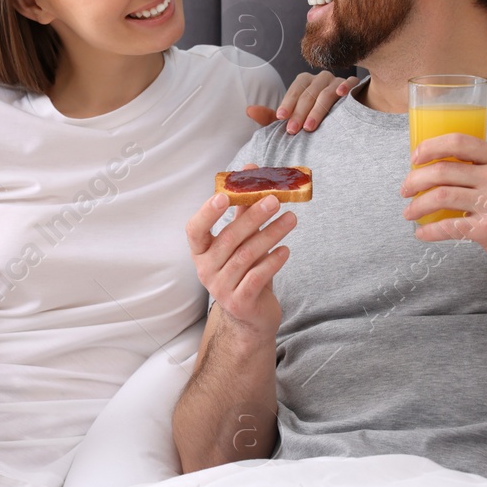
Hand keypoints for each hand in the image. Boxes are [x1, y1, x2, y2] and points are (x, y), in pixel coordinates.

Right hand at [185, 174, 295, 342]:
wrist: (251, 316)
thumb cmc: (245, 270)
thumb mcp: (241, 240)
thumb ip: (242, 208)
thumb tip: (250, 169)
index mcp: (201, 252)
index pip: (194, 230)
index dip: (207, 212)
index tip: (224, 194)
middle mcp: (206, 270)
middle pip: (229, 239)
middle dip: (254, 216)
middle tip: (276, 199)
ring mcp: (221, 288)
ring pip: (247, 255)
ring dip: (271, 234)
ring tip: (291, 219)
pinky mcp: (240, 302)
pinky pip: (257, 277)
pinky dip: (273, 261)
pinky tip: (286, 250)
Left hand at [246, 71, 359, 133]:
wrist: (343, 120)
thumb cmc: (312, 119)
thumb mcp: (291, 119)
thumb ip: (270, 117)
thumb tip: (248, 110)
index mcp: (305, 83)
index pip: (295, 88)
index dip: (287, 102)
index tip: (280, 118)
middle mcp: (321, 79)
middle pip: (309, 92)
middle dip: (299, 112)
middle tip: (293, 130)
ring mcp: (338, 82)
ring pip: (327, 91)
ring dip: (317, 109)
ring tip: (310, 127)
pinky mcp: (354, 87)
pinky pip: (351, 84)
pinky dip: (346, 87)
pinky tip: (341, 94)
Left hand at [399, 134, 486, 273]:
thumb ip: (481, 166)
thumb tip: (437, 162)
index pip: (458, 142)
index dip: (430, 147)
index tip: (414, 158)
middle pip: (442, 171)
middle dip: (414, 181)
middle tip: (404, 190)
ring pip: (440, 197)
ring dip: (416, 206)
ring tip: (409, 213)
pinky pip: (447, 227)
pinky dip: (428, 231)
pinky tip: (421, 233)